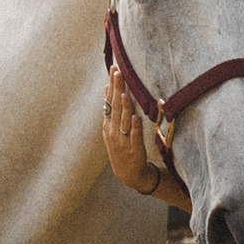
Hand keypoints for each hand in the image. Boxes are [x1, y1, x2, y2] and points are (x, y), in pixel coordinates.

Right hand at [102, 65, 187, 206]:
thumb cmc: (122, 147)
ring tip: (124, 93)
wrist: (128, 174)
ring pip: (123, 121)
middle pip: (115, 107)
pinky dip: (134, 128)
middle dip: (117, 89)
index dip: (111, 85)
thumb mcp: (113, 129)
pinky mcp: (134, 150)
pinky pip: (134, 137)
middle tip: (118, 72)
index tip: (113, 69)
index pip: (108, 101)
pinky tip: (135, 118)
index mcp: (108, 125)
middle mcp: (113, 131)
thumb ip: (112, 110)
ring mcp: (122, 141)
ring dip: (124, 107)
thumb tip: (109, 87)